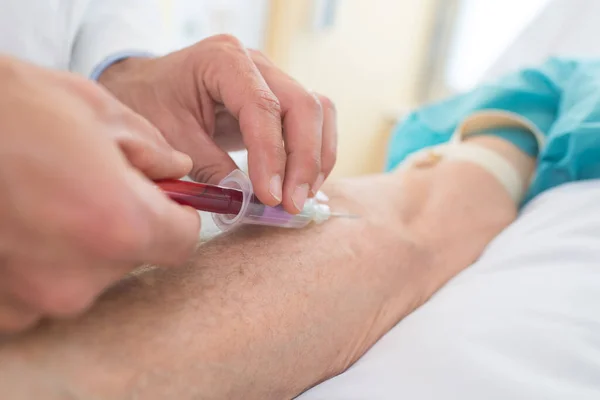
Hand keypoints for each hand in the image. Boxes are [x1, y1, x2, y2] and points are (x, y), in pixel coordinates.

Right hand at [0, 56, 199, 332]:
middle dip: (121, 225)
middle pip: (130, 258)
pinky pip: (37, 291)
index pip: (181, 242)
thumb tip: (176, 169)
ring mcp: (31, 301)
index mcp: (118, 226)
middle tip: (84, 186)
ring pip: (84, 275)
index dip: (176, 215)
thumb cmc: (10, 107)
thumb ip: (151, 149)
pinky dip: (34, 263)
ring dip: (75, 246)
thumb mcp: (95, 110)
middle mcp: (78, 279)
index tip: (162, 198)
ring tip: (38, 200)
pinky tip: (12, 223)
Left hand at [99, 34, 337, 213]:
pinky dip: (316, 152)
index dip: (271, 155)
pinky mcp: (280, 98)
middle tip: (292, 204)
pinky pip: (314, 120)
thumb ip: (211, 168)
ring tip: (301, 196)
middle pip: (302, 106)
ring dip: (317, 158)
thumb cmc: (152, 104)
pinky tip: (304, 182)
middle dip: (304, 160)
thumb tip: (250, 202)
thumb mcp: (171, 138)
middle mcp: (256, 63)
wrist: (148, 87)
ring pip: (319, 112)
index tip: (270, 197)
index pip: (262, 107)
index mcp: (223, 60)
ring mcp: (273, 78)